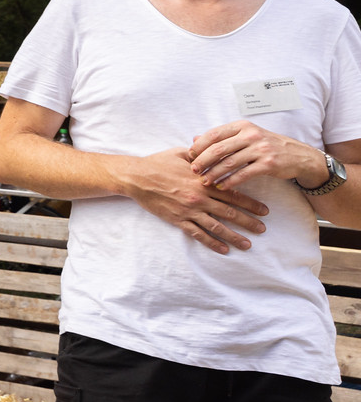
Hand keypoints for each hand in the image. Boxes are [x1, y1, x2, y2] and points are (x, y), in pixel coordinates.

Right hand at [110, 148, 269, 253]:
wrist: (136, 177)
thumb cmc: (157, 163)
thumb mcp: (181, 153)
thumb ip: (201, 156)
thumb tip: (215, 151)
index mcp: (203, 181)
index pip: (233, 194)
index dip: (251, 204)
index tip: (264, 210)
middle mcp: (200, 198)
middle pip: (230, 213)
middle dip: (249, 222)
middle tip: (263, 229)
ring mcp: (189, 211)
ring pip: (217, 227)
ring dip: (235, 236)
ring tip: (248, 244)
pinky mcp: (178, 220)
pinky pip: (198, 234)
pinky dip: (212, 243)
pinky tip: (223, 249)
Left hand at [187, 120, 327, 190]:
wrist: (298, 156)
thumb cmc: (267, 145)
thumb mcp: (246, 136)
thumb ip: (222, 137)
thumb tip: (194, 139)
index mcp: (242, 126)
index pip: (214, 134)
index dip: (199, 146)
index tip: (190, 156)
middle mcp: (250, 135)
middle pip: (218, 148)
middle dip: (203, 161)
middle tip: (193, 170)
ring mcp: (260, 149)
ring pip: (229, 162)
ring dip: (214, 173)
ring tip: (204, 181)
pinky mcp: (268, 164)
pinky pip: (243, 174)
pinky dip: (230, 181)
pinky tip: (221, 186)